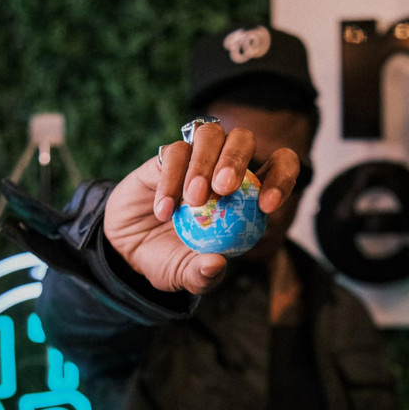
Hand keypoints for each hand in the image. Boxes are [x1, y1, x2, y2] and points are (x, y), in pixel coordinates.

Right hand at [103, 121, 299, 294]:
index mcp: (246, 192)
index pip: (279, 168)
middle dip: (237, 159)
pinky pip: (175, 153)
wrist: (127, 248)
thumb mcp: (185, 276)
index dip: (281, 179)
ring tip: (194, 199)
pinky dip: (170, 181)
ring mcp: (194, 157)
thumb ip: (202, 275)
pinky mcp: (165, 157)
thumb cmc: (169, 259)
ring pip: (210, 134)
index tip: (266, 206)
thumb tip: (216, 264)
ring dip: (205, 163)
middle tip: (224, 188)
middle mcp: (223, 166)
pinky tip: (164, 211)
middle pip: (243, 139)